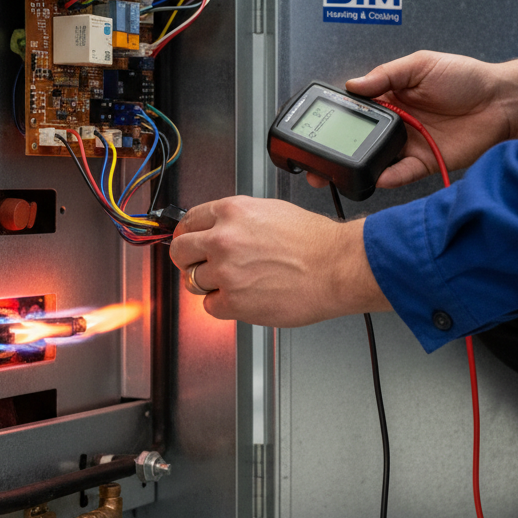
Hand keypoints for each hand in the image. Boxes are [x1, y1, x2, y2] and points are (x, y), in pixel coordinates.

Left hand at [169, 196, 390, 325]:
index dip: (188, 234)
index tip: (189, 242)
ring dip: (209, 285)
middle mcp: (223, 239)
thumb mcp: (270, 211)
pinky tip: (243, 298)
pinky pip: (210, 307)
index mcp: (231, 212)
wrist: (337, 267)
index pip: (189, 221)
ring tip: (235, 283)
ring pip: (192, 282)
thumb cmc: (315, 242)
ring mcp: (226, 272)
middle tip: (198, 266)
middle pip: (180, 252)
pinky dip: (223, 306)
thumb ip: (238, 220)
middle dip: (188, 260)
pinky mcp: (233, 302)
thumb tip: (219, 230)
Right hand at [306, 52, 517, 189]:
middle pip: (359, 139)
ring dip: (359, 166)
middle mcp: (396, 123)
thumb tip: (354, 83)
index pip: (356, 108)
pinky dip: (389, 177)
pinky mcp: (424, 162)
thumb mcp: (421, 64)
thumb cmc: (467, 78)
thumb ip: (386, 74)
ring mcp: (408, 144)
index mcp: (391, 96)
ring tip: (342, 170)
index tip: (319, 123)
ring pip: (375, 159)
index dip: (336, 117)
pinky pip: (401, 173)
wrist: (502, 102)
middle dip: (337, 150)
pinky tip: (378, 176)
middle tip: (318, 159)